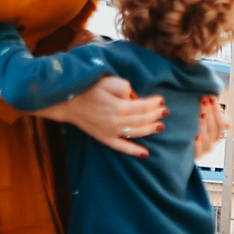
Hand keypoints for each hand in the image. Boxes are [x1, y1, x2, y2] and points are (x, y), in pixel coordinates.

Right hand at [35, 75, 162, 157]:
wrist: (68, 102)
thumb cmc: (88, 88)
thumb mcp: (107, 80)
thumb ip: (124, 87)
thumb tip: (135, 97)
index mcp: (118, 107)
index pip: (143, 106)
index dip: (154, 103)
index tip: (161, 99)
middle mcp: (116, 122)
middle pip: (142, 120)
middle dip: (155, 115)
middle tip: (165, 111)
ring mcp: (110, 132)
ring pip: (136, 133)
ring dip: (150, 129)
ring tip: (161, 125)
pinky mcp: (104, 138)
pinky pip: (121, 147)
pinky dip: (134, 151)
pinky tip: (145, 153)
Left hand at [193, 95, 225, 157]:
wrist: (177, 146)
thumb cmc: (191, 128)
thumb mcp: (204, 120)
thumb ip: (213, 114)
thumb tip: (219, 109)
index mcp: (217, 134)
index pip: (221, 123)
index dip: (217, 111)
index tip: (212, 99)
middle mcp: (212, 143)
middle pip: (214, 128)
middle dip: (209, 112)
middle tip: (203, 100)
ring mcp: (204, 150)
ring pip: (206, 136)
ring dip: (203, 123)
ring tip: (200, 112)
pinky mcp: (195, 156)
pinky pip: (198, 149)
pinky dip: (197, 142)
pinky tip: (195, 134)